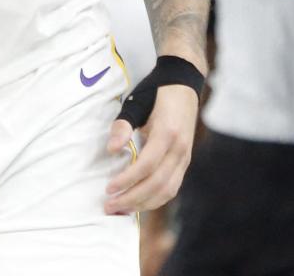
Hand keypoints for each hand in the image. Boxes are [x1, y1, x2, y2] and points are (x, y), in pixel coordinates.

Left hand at [104, 83, 196, 214]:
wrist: (183, 84)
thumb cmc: (155, 93)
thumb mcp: (135, 103)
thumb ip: (123, 126)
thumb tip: (112, 150)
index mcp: (168, 133)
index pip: (147, 166)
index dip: (127, 180)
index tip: (108, 189)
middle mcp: (180, 149)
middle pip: (157, 184)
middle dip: (132, 199)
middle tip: (109, 206)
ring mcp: (185, 157)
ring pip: (167, 190)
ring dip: (143, 204)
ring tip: (121, 209)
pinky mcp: (185, 161)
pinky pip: (172, 186)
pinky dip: (155, 199)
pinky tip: (138, 202)